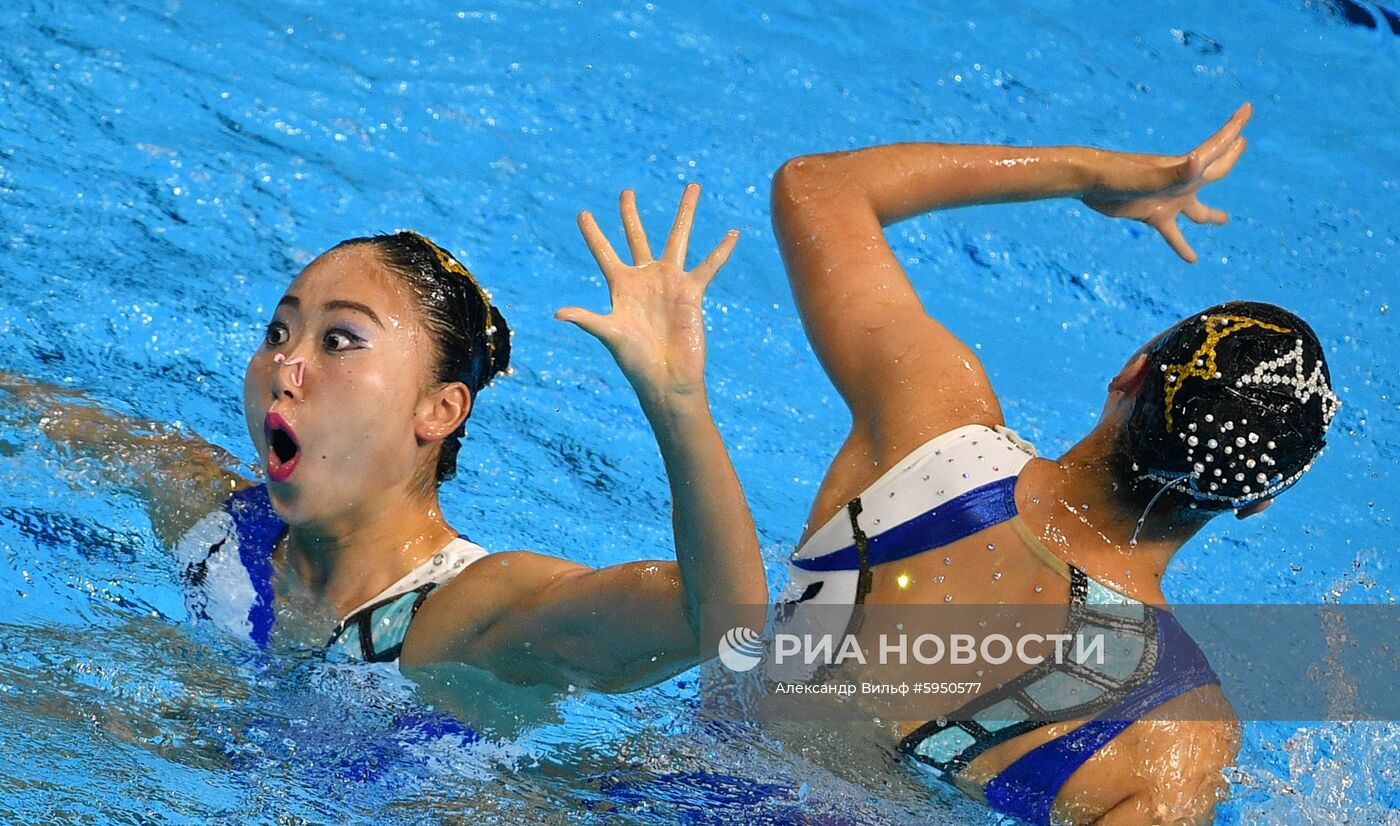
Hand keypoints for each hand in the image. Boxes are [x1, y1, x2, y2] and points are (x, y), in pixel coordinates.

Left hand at [556, 184, 738, 402]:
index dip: (593, 233)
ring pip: (678, 238)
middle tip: (626, 191)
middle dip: (630, 214)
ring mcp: (670, 282)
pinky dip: (721, 250)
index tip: (583, 212)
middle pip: (637, 237)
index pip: (604, 252)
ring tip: (692, 187)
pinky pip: (709, 265)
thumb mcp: (610, 335)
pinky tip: (732, 233)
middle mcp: (645, 279)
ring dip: (685, 213)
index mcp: (621, 286)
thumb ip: (588, 320)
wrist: (667, 377)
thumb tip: (559, 313)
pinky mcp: (692, 292)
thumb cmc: (635, 360)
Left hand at [1082, 103, 1250, 262]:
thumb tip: (1196, 160)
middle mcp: (1180, 181)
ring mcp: (1167, 198)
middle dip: (1229, 157)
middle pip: (1213, 171)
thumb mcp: (1147, 177)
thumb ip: (1174, 173)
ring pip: (1197, 209)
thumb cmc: (1115, 175)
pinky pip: (1173, 234)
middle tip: (1242, 144)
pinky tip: (1192, 259)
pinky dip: (1182, 246)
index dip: (1234, 128)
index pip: (1216, 146)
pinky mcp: (1151, 214)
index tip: (1248, 107)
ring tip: (1224, 220)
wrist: (1087, 183)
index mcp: (1183, 168)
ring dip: (1211, 215)